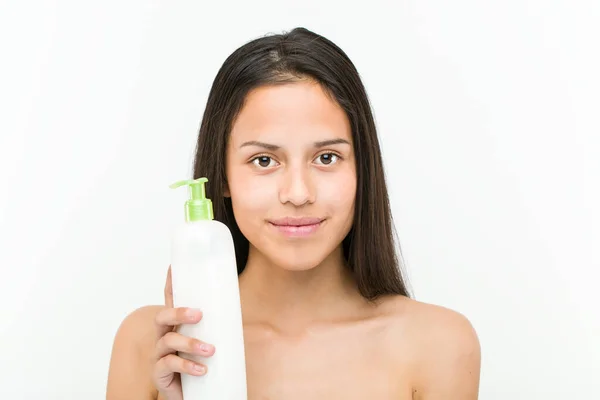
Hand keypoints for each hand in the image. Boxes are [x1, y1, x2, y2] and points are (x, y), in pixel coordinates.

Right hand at [151, 266, 215, 399]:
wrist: (194, 395)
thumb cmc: (202, 364)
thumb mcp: (211, 341)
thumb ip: (218, 326)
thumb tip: (236, 307)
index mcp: (176, 325)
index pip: (171, 300)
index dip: (170, 284)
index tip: (174, 266)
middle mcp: (164, 336)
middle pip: (162, 316)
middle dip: (179, 312)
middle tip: (199, 314)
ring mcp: (159, 354)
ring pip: (168, 341)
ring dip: (191, 344)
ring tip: (210, 350)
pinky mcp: (159, 373)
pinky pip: (168, 365)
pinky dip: (186, 365)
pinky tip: (201, 369)